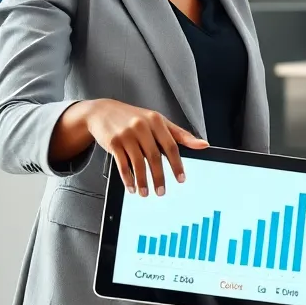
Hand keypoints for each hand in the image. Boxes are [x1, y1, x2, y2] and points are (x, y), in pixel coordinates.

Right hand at [83, 98, 207, 196]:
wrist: (102, 112)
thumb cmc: (135, 118)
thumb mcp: (158, 121)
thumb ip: (180, 134)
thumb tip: (203, 145)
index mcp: (156, 120)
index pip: (171, 145)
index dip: (177, 164)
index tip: (181, 179)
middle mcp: (141, 126)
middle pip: (154, 157)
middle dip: (159, 177)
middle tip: (162, 192)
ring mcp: (126, 134)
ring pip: (138, 163)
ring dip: (143, 181)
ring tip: (146, 193)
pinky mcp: (113, 142)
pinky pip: (122, 164)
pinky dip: (128, 178)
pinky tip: (132, 187)